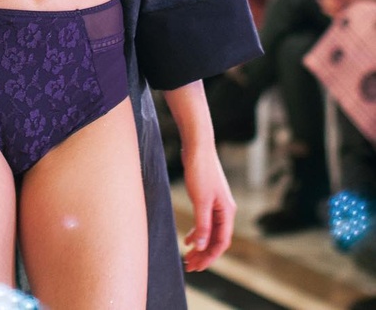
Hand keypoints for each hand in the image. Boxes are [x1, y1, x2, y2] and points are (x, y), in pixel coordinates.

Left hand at [181, 146, 235, 272]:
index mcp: (227, 212)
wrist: (197, 146)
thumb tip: (202, 246)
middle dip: (204, 254)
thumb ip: (202, 224)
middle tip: (190, 266)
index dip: (210, 256)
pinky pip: (204, 221)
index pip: (221, 242)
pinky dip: (197, 232)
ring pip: (209, 231)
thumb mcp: (200, 200)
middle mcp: (225, 210)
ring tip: (187, 257)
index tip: (198, 267)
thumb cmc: (200, 170)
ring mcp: (216, 204)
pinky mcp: (207, 198)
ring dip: (200, 245)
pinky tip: (188, 239)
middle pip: (216, 239)